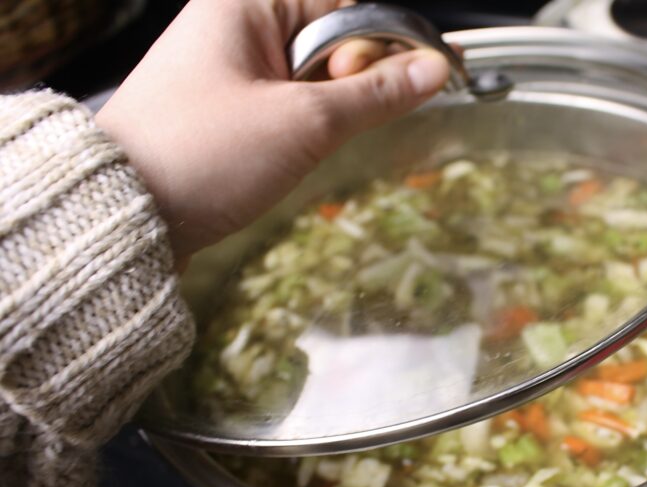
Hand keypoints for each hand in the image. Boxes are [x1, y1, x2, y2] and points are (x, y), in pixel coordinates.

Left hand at [96, 0, 449, 264]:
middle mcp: (231, 27)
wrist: (125, 215)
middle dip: (345, 84)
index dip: (374, 46)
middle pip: (328, 41)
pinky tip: (282, 156)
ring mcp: (223, 70)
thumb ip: (375, 94)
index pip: (343, 5)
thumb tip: (431, 69)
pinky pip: (280, 106)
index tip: (391, 85)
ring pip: (308, 80)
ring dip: (322, 113)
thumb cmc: (199, 155)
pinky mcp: (219, 111)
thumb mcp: (305, 122)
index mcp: (244, 4)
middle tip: (327, 120)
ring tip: (296, 145)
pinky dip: (297, 129)